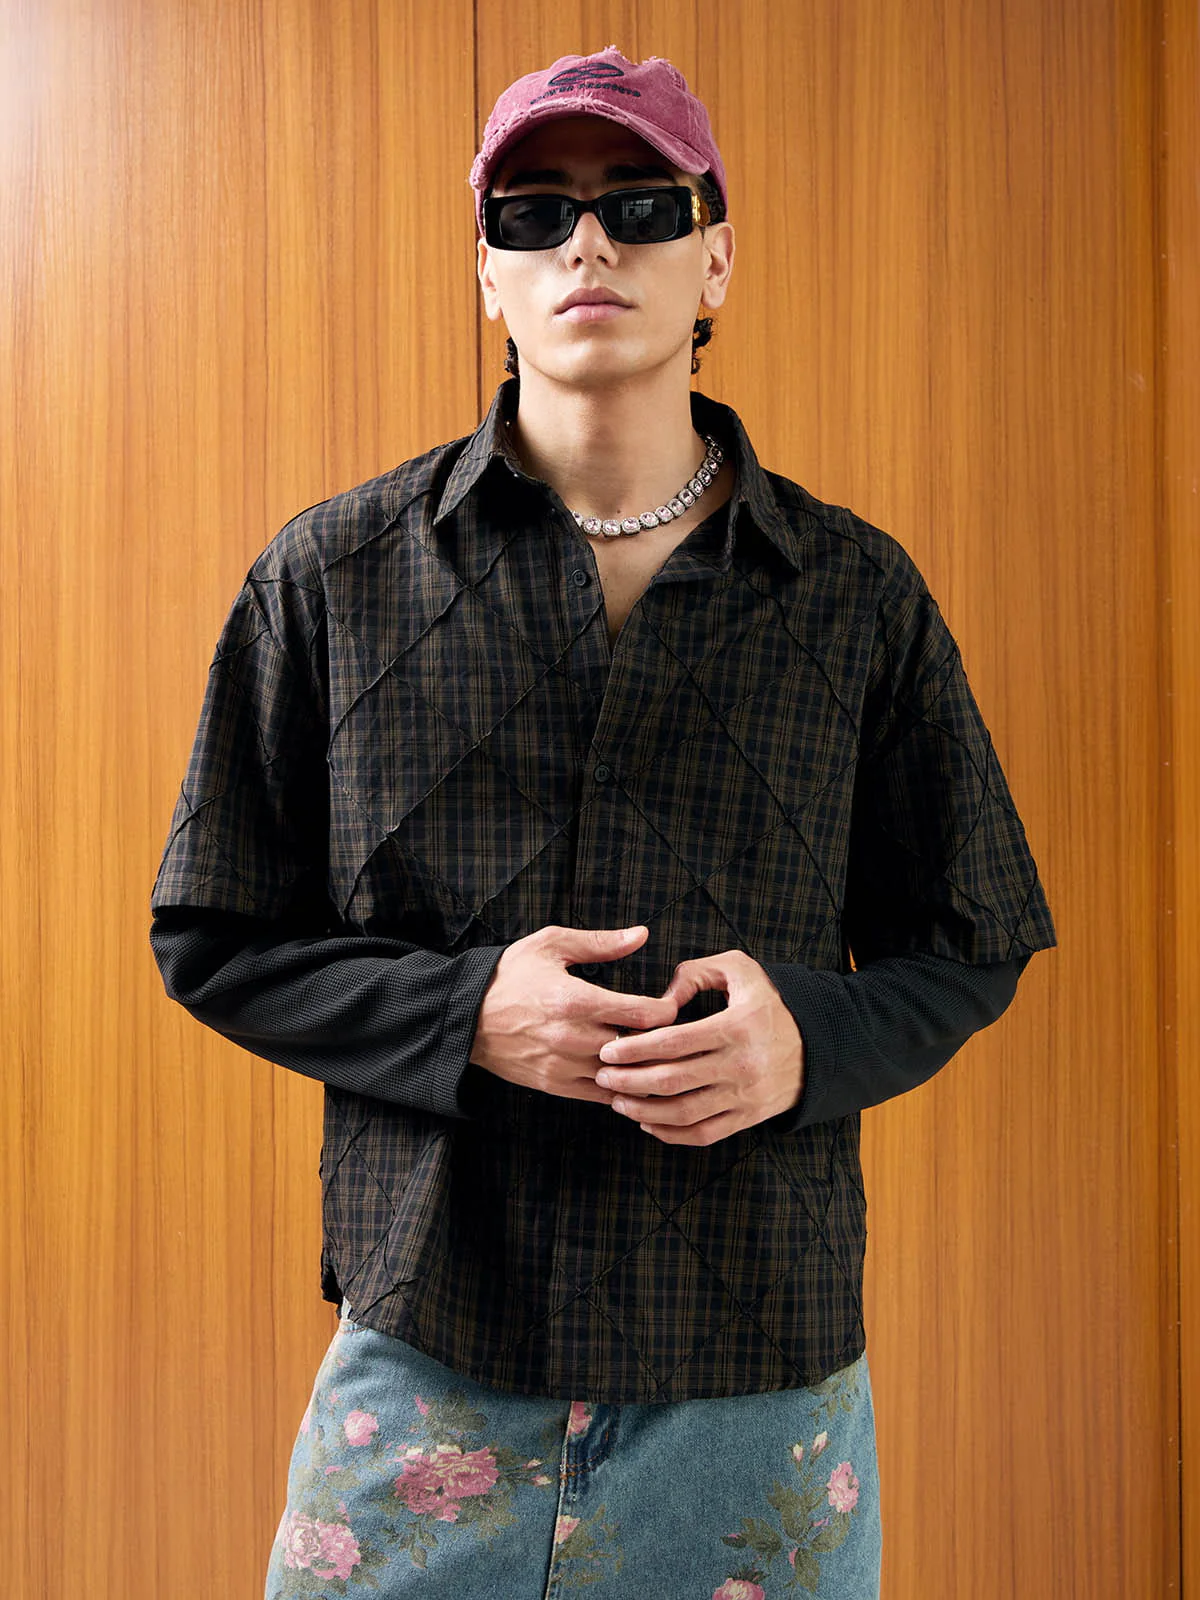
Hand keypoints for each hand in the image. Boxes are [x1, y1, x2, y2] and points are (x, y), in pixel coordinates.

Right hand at [469, 924, 678, 1104]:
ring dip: (642, 1067)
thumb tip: (641, 935)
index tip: (671, 1005)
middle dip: (660, 1040)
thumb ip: (600, 942)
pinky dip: (622, 1088)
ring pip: (625, 1077)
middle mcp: (573, 1038)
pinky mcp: (556, 1086)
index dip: (668, 1011)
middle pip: (640, 1049)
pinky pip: (603, 1097)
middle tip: (672, 1031)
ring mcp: (564, 1066)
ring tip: (654, 1054)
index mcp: (576, 1000)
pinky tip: (630, 1074)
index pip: (644, 1014)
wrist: (465, 1017)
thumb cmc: (509, 975)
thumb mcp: (551, 945)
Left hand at [594, 950, 804, 1144]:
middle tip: (602, 1076)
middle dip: (629, 1081)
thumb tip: (662, 999)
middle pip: (672, 1081)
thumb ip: (696, 973)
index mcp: (736, 1026)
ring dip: (643, 1110)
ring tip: (617, 1100)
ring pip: (684, 1113)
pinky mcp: (749, 1117)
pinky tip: (647, 1122)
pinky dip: (671, 1134)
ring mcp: (745, 1096)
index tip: (607, 1050)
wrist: (820, 1043)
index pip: (673, 1042)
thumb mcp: (740, 970)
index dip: (634, 1049)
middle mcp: (741, 1065)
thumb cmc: (771, 1001)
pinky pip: (704, 1134)